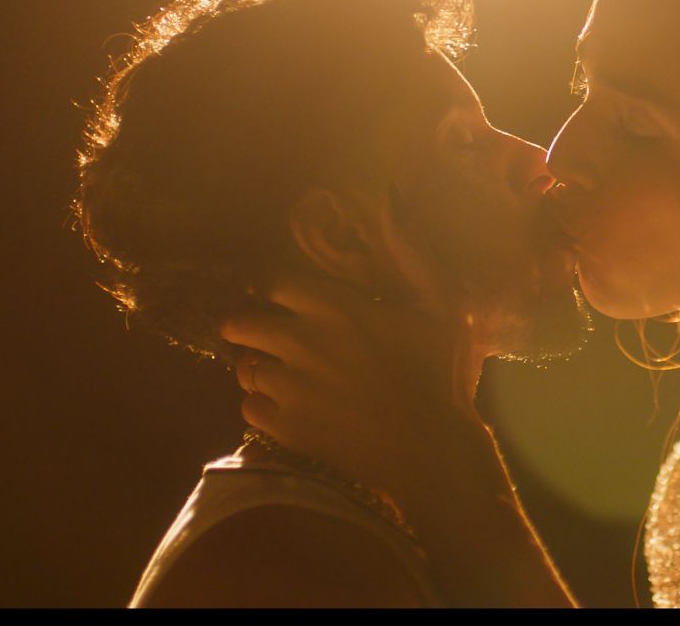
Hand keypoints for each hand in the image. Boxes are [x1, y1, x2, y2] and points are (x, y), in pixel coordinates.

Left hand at [219, 281, 496, 506]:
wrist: (430, 448)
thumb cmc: (438, 376)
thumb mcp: (437, 312)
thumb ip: (414, 270)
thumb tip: (401, 232)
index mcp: (334, 307)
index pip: (274, 280)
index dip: (271, 286)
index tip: (278, 295)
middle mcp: (301, 341)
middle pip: (240, 323)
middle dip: (244, 325)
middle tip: (259, 333)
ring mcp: (289, 387)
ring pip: (245, 369)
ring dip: (258, 368)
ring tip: (278, 375)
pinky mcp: (286, 427)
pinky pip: (250, 408)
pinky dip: (262, 405)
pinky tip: (285, 407)